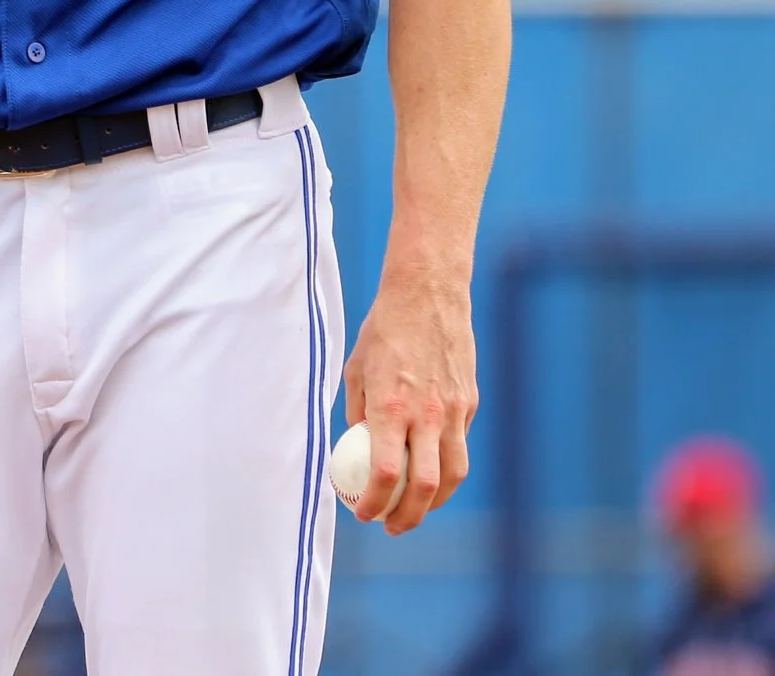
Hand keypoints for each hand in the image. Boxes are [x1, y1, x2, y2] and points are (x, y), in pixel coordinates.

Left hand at [344, 266, 476, 535]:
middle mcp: (426, 415)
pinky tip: (430, 471)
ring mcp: (454, 411)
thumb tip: (354, 448)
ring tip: (414, 511)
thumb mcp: (356, 372)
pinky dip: (446, 468)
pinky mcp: (470, 404)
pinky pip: (459, 446)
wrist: (428, 297)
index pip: (386, 473)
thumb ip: (357, 413)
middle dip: (408, 516)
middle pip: (424, 486)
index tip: (362, 514)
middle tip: (392, 527)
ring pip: (452, 474)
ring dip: (433, 502)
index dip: (374, 502)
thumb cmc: (383, 332)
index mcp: (390, 407)